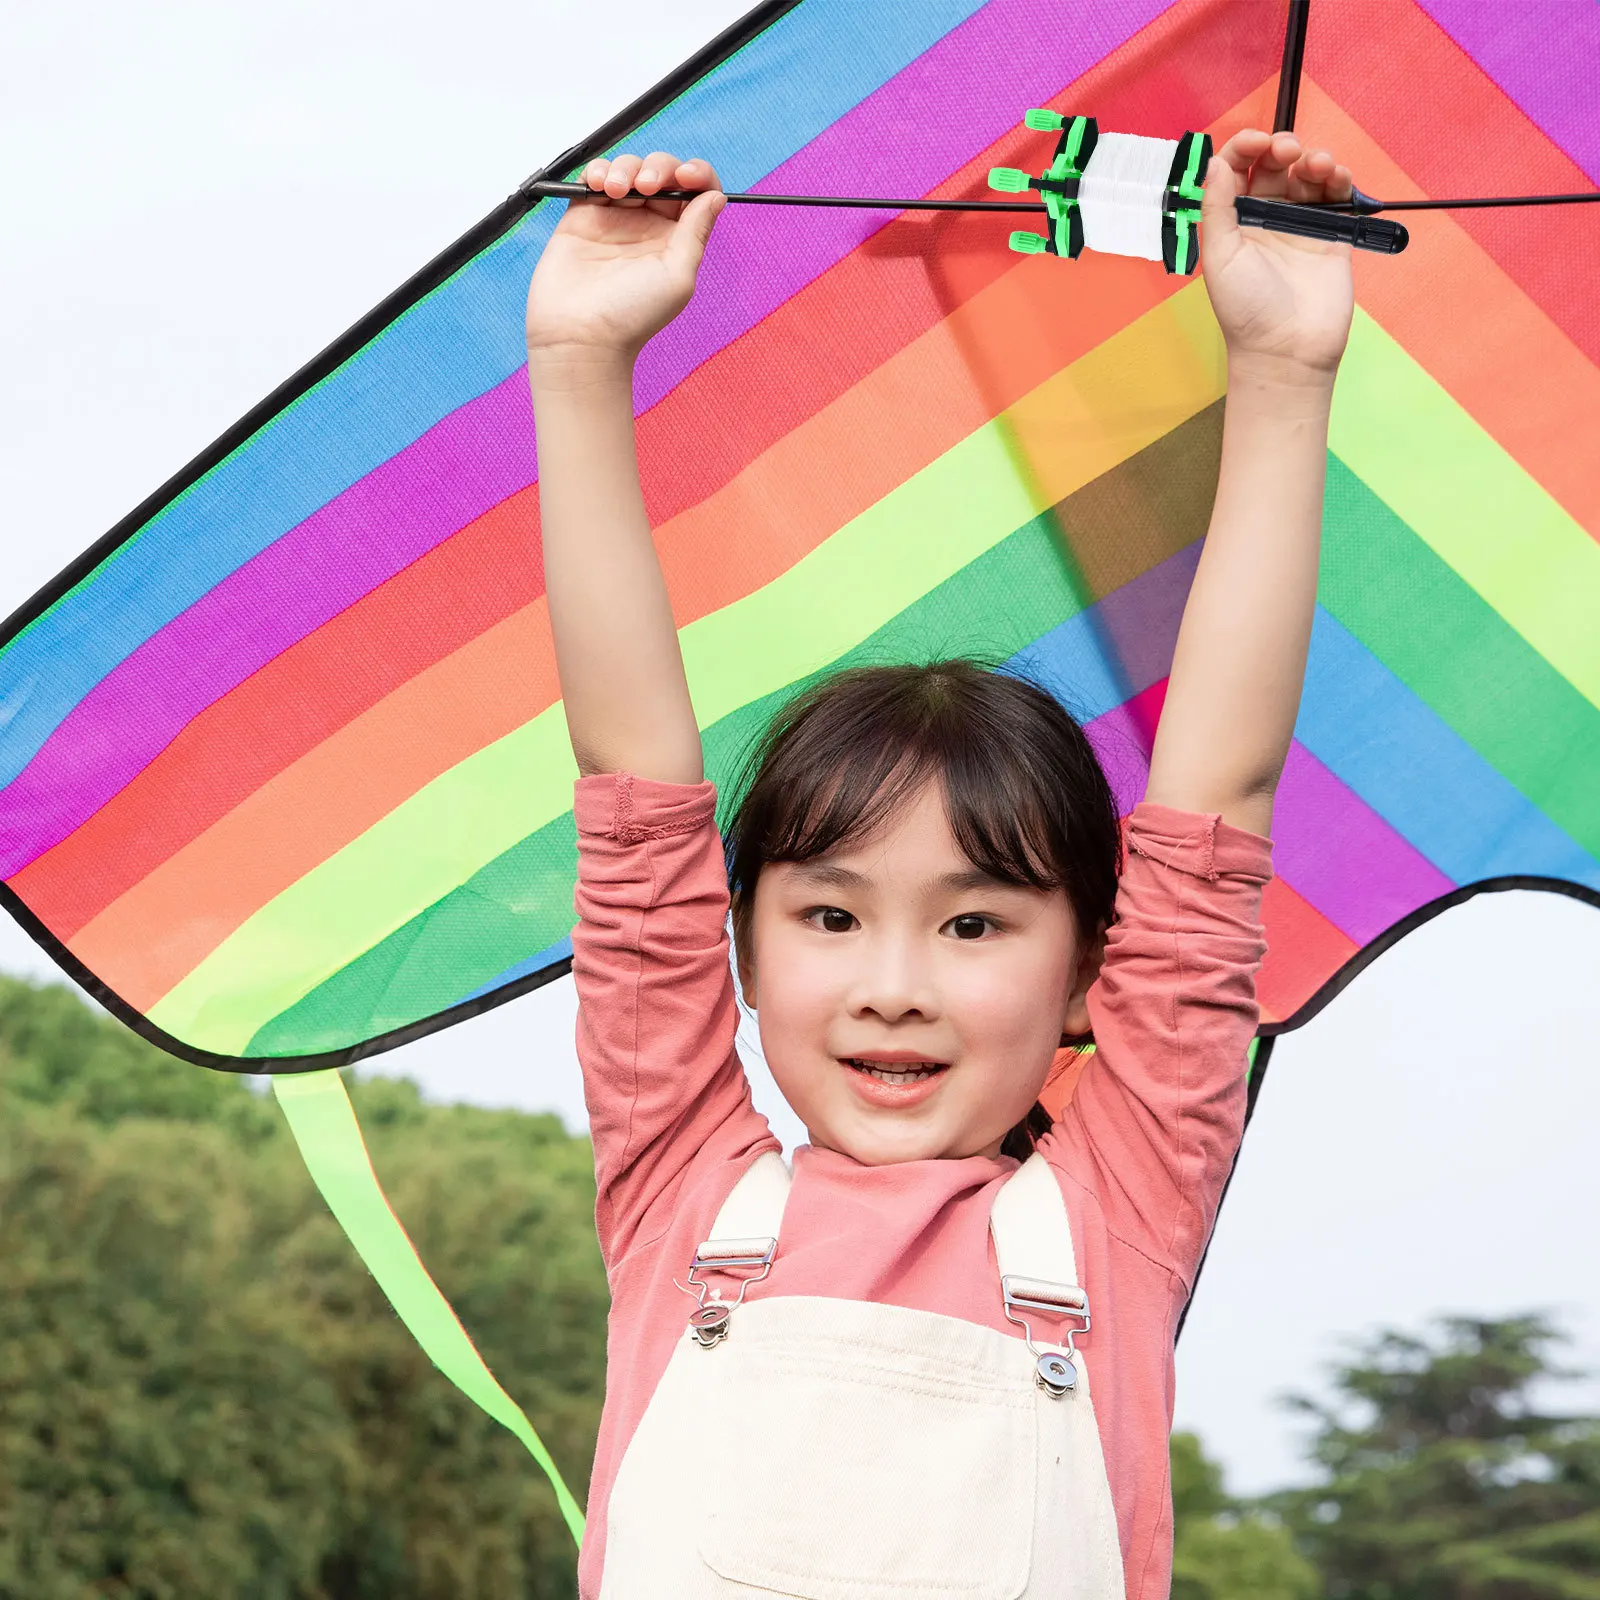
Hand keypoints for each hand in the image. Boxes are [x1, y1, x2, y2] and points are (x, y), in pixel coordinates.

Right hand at [525, 152, 726, 367]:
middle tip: (646, 187)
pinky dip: (599, 170)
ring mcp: (615, 218)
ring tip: (617, 190)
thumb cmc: (630, 316)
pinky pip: (595, 177)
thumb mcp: (678, 276)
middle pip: (662, 173)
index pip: (695, 193)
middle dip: (658, 167)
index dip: (696, 175)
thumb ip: (696, 232)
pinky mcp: (583, 215)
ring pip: (628, 169)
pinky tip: (600, 184)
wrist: (579, 334)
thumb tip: (716, 196)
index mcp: (676, 239)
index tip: (687, 176)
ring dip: (626, 167)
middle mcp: (648, 226)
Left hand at [1200, 130, 1355, 377]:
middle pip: (1275, 165)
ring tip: (1319, 166)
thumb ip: (1217, 207)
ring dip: (1315, 159)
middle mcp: (1266, 218)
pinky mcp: (1333, 235)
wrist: (1286, 349)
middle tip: (1288, 152)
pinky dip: (1339, 179)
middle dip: (1282, 147)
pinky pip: (1338, 197)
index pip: (1237, 169)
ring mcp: (1301, 225)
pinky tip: (1336, 177)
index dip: (1245, 147)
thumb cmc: (1246, 310)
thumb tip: (1218, 162)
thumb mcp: (1220, 257)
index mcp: (1234, 221)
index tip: (1256, 142)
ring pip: (1309, 175)